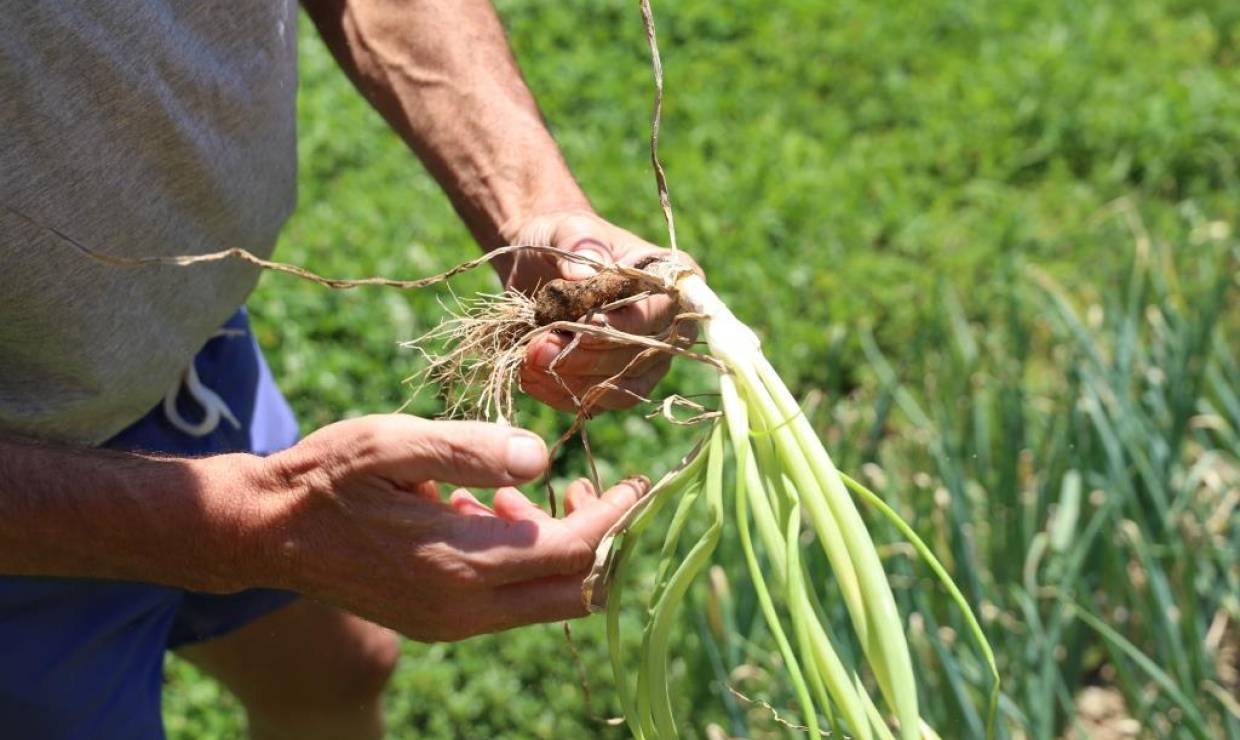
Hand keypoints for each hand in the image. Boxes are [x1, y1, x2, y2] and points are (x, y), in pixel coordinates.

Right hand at [242, 414, 644, 641]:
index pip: (574, 552)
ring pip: (545, 599)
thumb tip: (542, 458)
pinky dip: (520, 558)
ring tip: (521, 493)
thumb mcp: (393, 443)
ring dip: (557, 547)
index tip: (640, 482)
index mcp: (459, 563)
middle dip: (602, 540)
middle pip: (575, 591)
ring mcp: (450, 622)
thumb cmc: (327, 478)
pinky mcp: (438, 620)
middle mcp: (464, 608)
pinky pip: (508, 599)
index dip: (616, 517)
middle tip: (594, 486)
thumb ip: (471, 449)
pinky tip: (486, 511)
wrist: (264, 532)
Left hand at [500, 209, 702, 413]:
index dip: (625, 325)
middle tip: (539, 344)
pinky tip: (529, 376)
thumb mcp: (569, 229)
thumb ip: (579, 245)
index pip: (658, 312)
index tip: (584, 323)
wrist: (538, 263)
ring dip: (572, 381)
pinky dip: (560, 394)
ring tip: (529, 359)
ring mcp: (644, 359)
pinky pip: (596, 402)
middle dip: (588, 355)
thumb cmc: (564, 238)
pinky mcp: (615, 383)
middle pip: (640, 356)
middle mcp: (668, 325)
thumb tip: (582, 278)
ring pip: (620, 389)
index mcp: (672, 279)